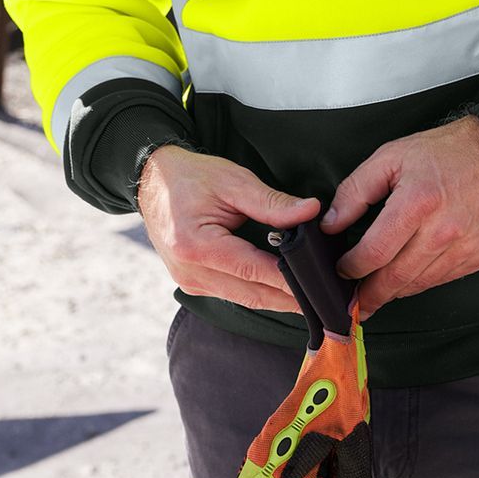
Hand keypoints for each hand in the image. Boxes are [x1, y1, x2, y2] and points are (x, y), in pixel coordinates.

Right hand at [136, 145, 319, 313]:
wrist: (152, 181)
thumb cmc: (191, 176)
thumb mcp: (233, 181)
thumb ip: (272, 202)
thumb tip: (311, 211)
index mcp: (197, 246)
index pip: (255, 271)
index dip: (291, 282)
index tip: (321, 287)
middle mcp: (191, 272)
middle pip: (252, 295)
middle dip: (290, 299)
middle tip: (326, 301)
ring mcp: (189, 282)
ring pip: (244, 300)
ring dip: (277, 299)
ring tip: (312, 297)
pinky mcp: (192, 283)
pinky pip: (233, 294)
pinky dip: (258, 292)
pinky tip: (283, 289)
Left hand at [320, 117, 478, 318]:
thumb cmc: (447, 151)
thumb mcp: (391, 156)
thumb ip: (355, 191)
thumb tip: (332, 223)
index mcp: (418, 202)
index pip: (375, 252)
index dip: (352, 268)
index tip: (342, 270)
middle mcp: (445, 230)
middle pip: (396, 279)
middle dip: (370, 295)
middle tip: (353, 302)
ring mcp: (467, 248)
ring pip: (420, 285)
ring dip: (395, 292)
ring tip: (377, 292)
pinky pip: (443, 279)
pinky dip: (422, 281)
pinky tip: (410, 276)